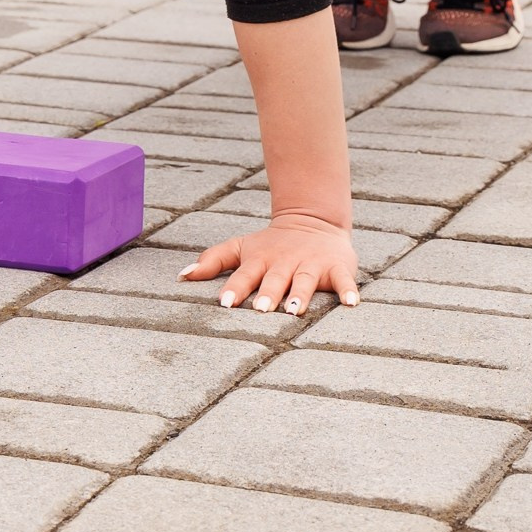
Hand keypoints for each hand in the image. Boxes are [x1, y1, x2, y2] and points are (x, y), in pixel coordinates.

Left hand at [178, 215, 359, 315]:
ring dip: (300, 294)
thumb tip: (180, 276)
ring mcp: (311, 265)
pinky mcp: (336, 267)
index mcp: (260, 260)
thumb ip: (212, 260)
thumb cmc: (270, 244)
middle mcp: (285, 263)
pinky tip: (351, 303)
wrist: (312, 221)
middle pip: (274, 279)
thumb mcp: (241, 248)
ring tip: (295, 310)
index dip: (235, 288)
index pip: (244, 275)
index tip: (224, 303)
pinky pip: (343, 280)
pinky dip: (347, 290)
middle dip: (267, 294)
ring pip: (305, 281)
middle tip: (260, 309)